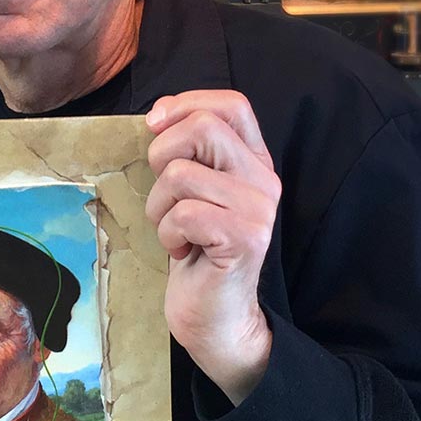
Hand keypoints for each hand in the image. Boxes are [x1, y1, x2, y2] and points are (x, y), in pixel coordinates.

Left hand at [145, 91, 280, 404]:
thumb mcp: (190, 189)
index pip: (232, 105)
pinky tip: (182, 252)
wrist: (214, 316)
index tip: (156, 126)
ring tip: (174, 231)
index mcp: (254, 161)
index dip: (187, 104)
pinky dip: (168, 233)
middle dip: (162, 156)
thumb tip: (159, 115)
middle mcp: (264, 180)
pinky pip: (185, 213)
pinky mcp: (245, 238)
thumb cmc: (195, 250)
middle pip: (203, 128)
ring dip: (160, 206)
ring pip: (182, 174)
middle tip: (165, 196)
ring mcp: (258, 209)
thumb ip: (185, 150)